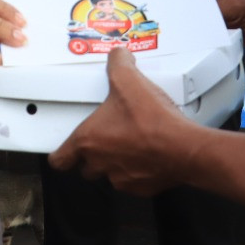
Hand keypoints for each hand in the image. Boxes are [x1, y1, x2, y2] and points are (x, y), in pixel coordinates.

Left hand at [49, 47, 193, 195]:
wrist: (183, 148)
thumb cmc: (152, 121)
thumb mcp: (129, 80)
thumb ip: (119, 63)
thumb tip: (118, 56)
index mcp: (89, 141)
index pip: (60, 160)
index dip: (61, 155)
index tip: (65, 150)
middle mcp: (100, 163)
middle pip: (85, 167)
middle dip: (92, 155)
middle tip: (104, 137)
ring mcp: (121, 178)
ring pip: (109, 175)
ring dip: (115, 162)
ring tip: (130, 143)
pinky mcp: (141, 188)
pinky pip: (133, 182)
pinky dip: (137, 171)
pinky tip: (148, 154)